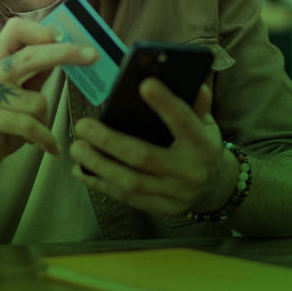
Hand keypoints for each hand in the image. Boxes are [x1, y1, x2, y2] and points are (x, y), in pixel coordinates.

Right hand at [0, 18, 97, 187]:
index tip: (63, 38)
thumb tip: (61, 49)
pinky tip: (50, 148)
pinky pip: (29, 124)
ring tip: (38, 133)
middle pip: (30, 55)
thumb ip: (35, 73)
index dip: (40, 30)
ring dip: (44, 120)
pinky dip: (45, 138)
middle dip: (64, 53)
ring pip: (36, 101)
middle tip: (92, 55)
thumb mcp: (18, 95)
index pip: (15, 30)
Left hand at [69, 80, 234, 217]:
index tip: (144, 84)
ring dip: (98, 164)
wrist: (215, 189)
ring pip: (130, 182)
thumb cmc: (202, 147)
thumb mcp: (207, 124)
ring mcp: (174, 193)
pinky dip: (100, 184)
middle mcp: (188, 171)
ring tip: (77, 148)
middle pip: (144, 157)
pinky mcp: (160, 208)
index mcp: (202, 145)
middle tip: (83, 126)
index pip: (184, 122)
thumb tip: (191, 82)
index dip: (165, 105)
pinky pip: (126, 198)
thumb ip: (197, 105)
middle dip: (109, 141)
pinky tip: (81, 170)